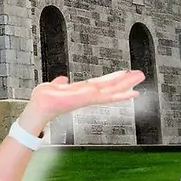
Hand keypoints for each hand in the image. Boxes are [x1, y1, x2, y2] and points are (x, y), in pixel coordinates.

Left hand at [23, 70, 145, 130]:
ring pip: (112, 90)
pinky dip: (119, 95)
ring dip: (126, 85)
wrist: (41, 105)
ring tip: (139, 79)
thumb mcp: (54, 86)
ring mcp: (90, 97)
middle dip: (125, 81)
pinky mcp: (89, 99)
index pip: (102, 85)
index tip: (124, 76)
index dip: (114, 81)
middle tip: (140, 75)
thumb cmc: (45, 98)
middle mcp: (88, 94)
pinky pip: (107, 96)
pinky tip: (129, 91)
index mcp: (82, 90)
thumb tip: (62, 78)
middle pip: (111, 86)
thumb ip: (60, 83)